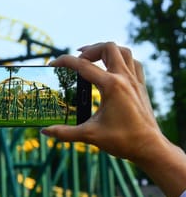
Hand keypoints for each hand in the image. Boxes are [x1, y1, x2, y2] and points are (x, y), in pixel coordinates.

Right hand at [41, 42, 163, 161]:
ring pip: (124, 52)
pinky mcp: (141, 87)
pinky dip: (122, 60)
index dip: (64, 62)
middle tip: (77, 59)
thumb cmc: (123, 141)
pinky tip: (112, 69)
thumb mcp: (90, 135)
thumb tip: (45, 131)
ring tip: (94, 59)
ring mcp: (136, 81)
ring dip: (107, 51)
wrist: (150, 148)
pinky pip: (134, 63)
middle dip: (90, 50)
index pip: (83, 65)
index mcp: (111, 86)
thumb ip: (65, 132)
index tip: (52, 64)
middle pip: (108, 48)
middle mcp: (125, 79)